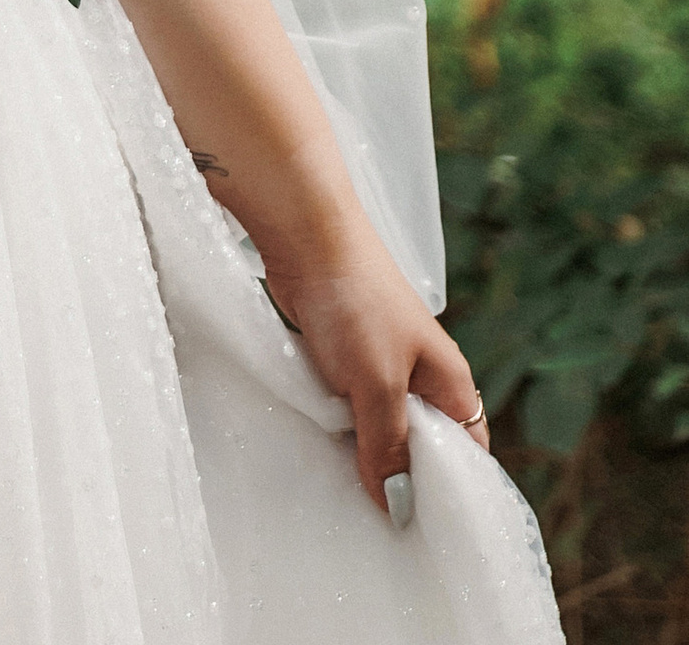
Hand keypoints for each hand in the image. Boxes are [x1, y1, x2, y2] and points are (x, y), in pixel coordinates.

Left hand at [265, 221, 489, 507]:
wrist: (305, 234)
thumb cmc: (354, 300)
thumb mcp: (377, 382)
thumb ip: (388, 444)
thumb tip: (396, 506)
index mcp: (451, 385)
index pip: (468, 459)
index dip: (450, 497)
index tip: (424, 537)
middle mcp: (423, 380)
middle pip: (421, 449)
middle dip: (400, 480)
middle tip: (377, 527)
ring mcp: (381, 368)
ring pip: (379, 429)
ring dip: (362, 454)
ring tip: (345, 498)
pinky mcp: (342, 358)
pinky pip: (347, 408)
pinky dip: (336, 428)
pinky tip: (318, 452)